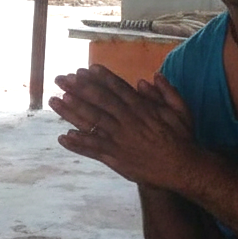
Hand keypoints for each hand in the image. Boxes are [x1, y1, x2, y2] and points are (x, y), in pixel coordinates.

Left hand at [48, 64, 195, 187]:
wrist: (183, 169)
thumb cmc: (182, 138)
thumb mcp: (181, 110)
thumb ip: (166, 92)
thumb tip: (149, 78)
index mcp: (142, 109)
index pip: (117, 89)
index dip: (100, 78)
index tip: (85, 69)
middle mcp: (127, 122)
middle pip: (99, 102)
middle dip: (78, 89)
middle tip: (61, 79)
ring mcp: (120, 140)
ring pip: (92, 123)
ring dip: (71, 112)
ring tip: (55, 101)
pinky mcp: (117, 158)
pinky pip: (94, 149)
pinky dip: (79, 143)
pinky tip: (64, 137)